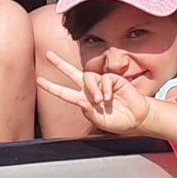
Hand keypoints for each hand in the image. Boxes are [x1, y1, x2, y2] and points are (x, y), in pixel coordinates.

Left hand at [36, 53, 154, 134]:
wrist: (137, 118)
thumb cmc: (119, 121)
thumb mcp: (101, 122)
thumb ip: (89, 114)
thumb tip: (81, 103)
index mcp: (84, 100)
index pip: (64, 92)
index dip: (51, 87)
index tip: (39, 80)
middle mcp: (90, 89)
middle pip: (71, 73)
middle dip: (59, 63)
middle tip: (48, 55)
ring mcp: (101, 83)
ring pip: (88, 78)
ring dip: (92, 89)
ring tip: (101, 100)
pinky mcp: (113, 79)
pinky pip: (104, 79)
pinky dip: (105, 89)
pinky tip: (110, 97)